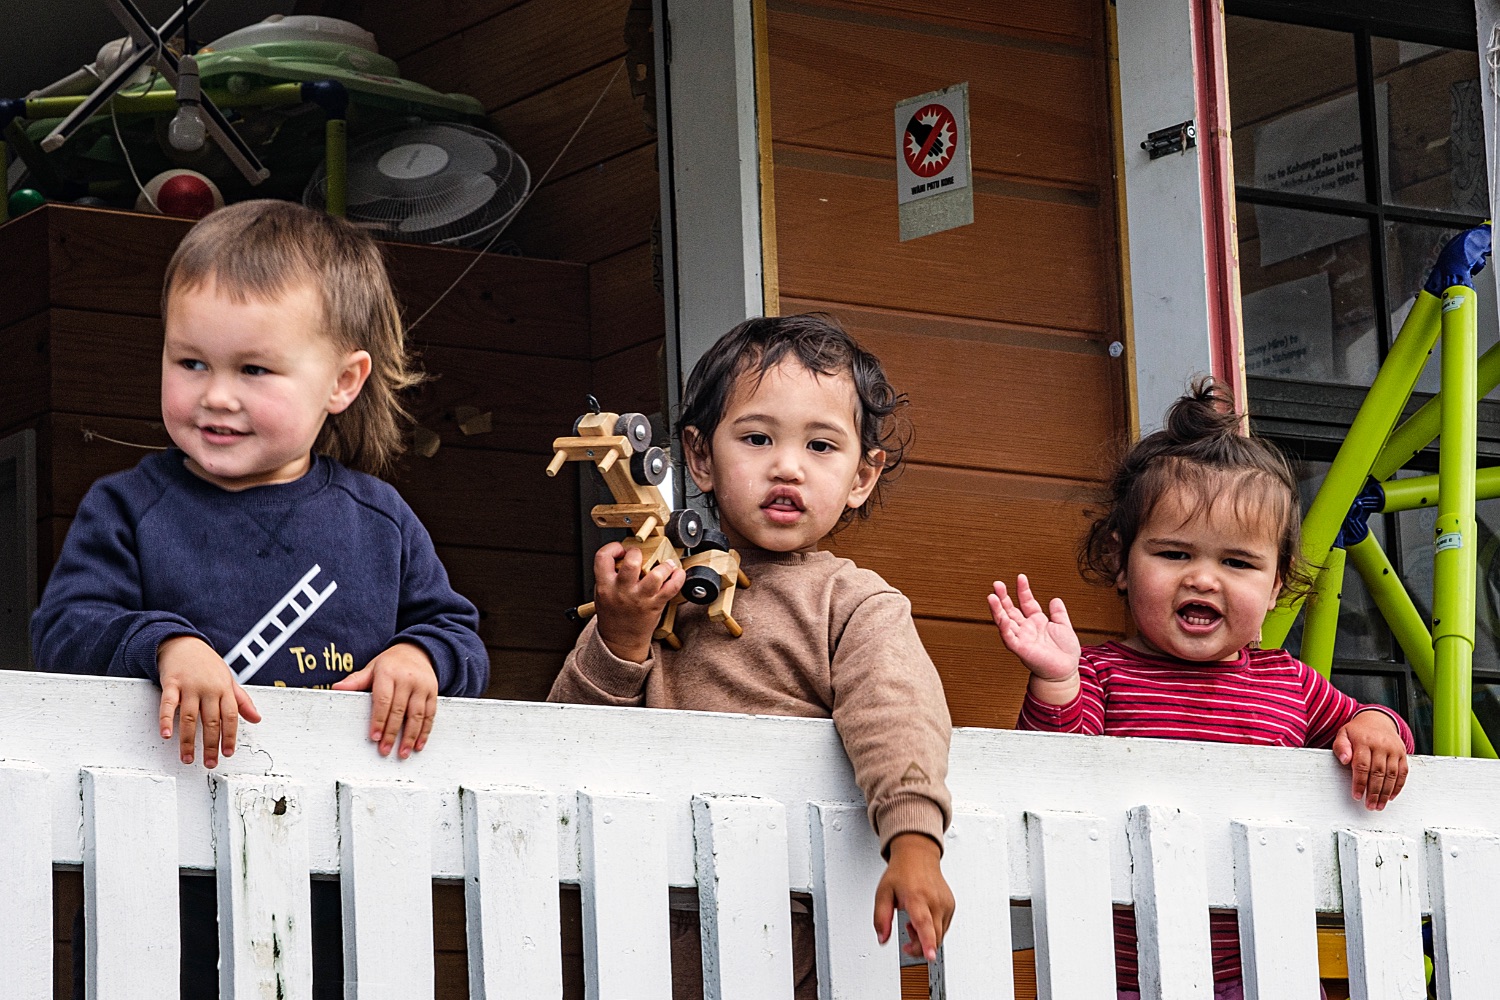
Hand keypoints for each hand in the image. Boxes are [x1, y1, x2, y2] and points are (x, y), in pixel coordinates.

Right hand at [157, 635, 260, 768]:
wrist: (184, 644)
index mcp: (224, 689)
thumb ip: (242, 701)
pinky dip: (166, 720)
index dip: (230, 736)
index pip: (230, 717)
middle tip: (209, 762)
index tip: (228, 753)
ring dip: (188, 741)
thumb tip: (256, 718)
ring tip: (188, 757)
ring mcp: (190, 686)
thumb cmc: (208, 664)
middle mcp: (209, 689)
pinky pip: (168, 704)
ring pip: (190, 717)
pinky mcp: (171, 683)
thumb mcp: (229, 680)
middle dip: (211, 745)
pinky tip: (166, 735)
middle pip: (211, 721)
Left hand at [332, 642, 438, 758]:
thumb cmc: (390, 664)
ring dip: (411, 736)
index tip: (375, 737)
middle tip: (385, 750)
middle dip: (392, 733)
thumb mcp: (372, 668)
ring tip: (403, 752)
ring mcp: (422, 686)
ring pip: (417, 715)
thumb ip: (356, 680)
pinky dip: (425, 731)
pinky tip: (418, 744)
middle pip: (400, 710)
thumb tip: (336, 688)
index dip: (379, 720)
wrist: (417, 651)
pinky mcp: (432, 692)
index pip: (383, 700)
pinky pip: (430, 714)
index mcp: (388, 673)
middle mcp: (407, 679)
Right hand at [592, 541, 684, 662]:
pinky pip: (671, 588)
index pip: (603, 557)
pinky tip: (677, 573)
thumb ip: (610, 574)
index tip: (621, 549)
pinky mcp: (655, 605)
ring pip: (656, 575)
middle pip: (632, 562)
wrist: (620, 640)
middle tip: (640, 554)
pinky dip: (678, 578)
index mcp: (605, 586)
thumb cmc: (613, 615)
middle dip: (637, 552)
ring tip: (664, 564)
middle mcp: (623, 591)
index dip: (613, 547)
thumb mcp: (602, 592)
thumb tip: (625, 553)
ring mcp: (640, 598)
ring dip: (663, 565)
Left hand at [873, 833, 954, 961]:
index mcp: (916, 897)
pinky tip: (922, 919)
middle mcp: (935, 901)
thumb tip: (882, 938)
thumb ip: (881, 918)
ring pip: (940, 935)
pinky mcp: (951, 906)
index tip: (930, 955)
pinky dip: (932, 930)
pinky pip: (943, 928)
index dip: (926, 942)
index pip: (924, 923)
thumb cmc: (902, 873)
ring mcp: (945, 904)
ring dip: (925, 938)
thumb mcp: (883, 893)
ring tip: (911, 923)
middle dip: (920, 947)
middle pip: (933, 936)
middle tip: (906, 941)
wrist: (918, 856)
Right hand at [989, 575, 1081, 703]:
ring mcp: (1022, 638)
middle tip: (997, 584)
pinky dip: (1005, 628)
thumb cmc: (1065, 652)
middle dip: (1003, 596)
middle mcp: (1026, 629)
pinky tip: (1001, 618)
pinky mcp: (1021, 649)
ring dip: (997, 610)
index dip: (1023, 590)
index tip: (1020, 577)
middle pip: (1010, 609)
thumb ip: (1059, 613)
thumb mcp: (1064, 626)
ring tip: (991, 596)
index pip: (1026, 602)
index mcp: (1036, 622)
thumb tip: (1055, 599)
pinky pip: (1010, 638)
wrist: (1066, 671)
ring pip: (1005, 622)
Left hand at [1333, 710, 1408, 810]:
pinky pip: (1403, 772)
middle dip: (1374, 792)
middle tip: (1370, 806)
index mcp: (1364, 741)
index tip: (1357, 796)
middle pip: (1378, 773)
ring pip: (1392, 775)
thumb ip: (1341, 746)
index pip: (1362, 766)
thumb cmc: (1358, 731)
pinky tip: (1391, 796)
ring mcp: (1394, 750)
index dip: (1359, 783)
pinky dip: (1398, 786)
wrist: (1378, 720)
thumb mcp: (1343, 734)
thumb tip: (1344, 760)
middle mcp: (1381, 745)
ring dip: (1386, 793)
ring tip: (1379, 805)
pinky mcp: (1403, 754)